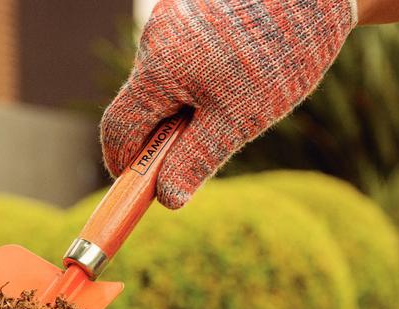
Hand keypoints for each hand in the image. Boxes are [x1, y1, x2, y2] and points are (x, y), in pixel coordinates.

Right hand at [100, 0, 356, 208]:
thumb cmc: (281, 52)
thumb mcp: (239, 120)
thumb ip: (196, 160)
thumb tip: (167, 199)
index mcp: (158, 68)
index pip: (118, 128)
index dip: (123, 164)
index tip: (135, 186)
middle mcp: (154, 37)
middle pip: (140, 103)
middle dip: (163, 132)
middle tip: (198, 148)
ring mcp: (170, 18)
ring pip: (162, 79)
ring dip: (184, 103)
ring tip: (237, 98)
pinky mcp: (188, 7)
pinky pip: (178, 53)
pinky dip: (196, 76)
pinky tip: (237, 70)